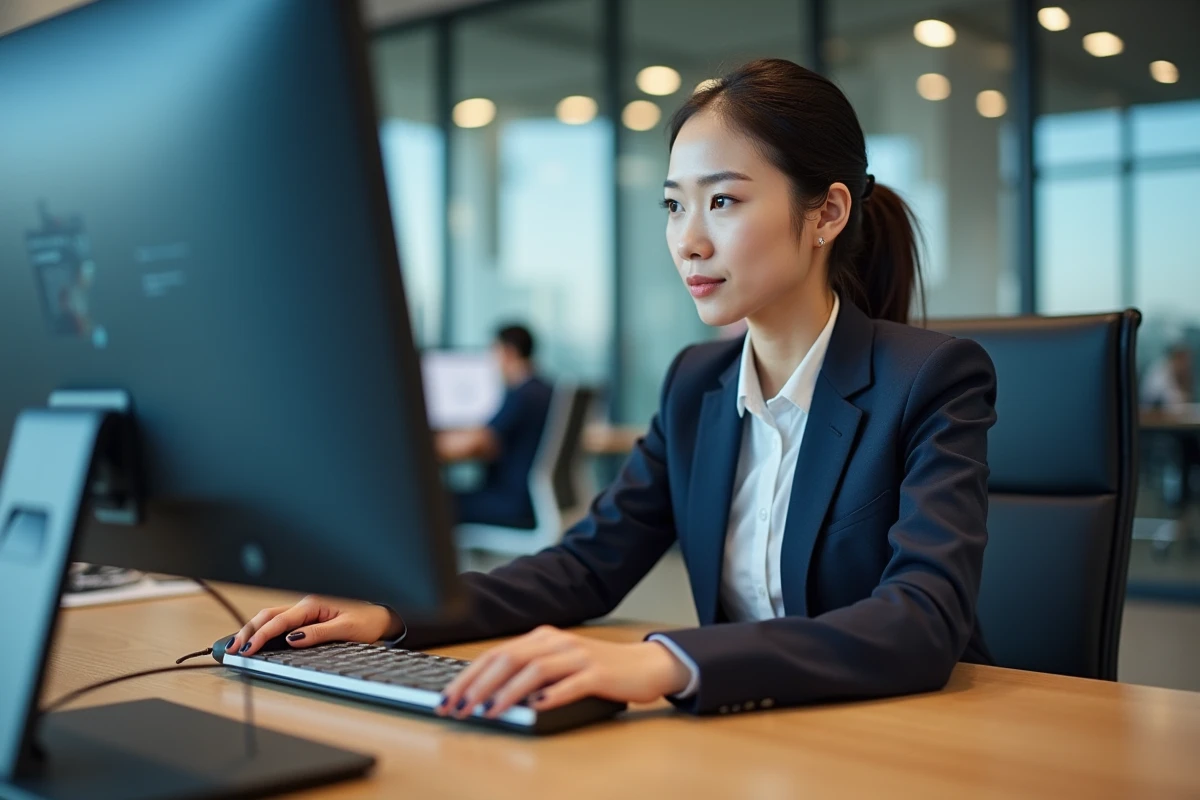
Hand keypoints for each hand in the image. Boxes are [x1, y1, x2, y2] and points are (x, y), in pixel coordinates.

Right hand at [226, 595, 401, 655]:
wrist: (382, 616)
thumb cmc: (368, 620)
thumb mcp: (346, 629)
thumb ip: (318, 634)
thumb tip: (291, 640)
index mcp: (314, 604)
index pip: (280, 621)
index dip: (260, 636)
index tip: (246, 649)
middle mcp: (306, 603)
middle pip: (268, 615)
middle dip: (247, 631)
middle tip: (231, 650)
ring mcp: (305, 609)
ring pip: (272, 617)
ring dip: (252, 629)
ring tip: (236, 646)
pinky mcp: (307, 616)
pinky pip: (280, 621)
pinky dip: (264, 629)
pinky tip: (253, 639)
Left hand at [437, 626, 691, 719]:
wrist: (646, 664)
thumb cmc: (598, 669)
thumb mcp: (559, 664)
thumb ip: (528, 672)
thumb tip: (486, 693)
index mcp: (542, 638)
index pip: (495, 654)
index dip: (467, 676)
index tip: (447, 698)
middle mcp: (556, 642)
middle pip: (507, 659)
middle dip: (477, 685)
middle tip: (457, 707)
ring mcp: (577, 656)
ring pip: (533, 670)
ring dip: (506, 692)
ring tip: (487, 711)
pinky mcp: (597, 673)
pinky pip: (570, 683)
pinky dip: (550, 695)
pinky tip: (535, 707)